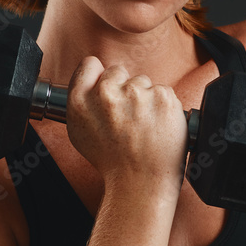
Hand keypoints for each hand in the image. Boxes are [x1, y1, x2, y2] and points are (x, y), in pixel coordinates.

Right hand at [66, 56, 187, 200]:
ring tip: (143, 127)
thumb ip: (83, 99)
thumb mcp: (81, 132)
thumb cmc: (113, 162)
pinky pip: (163, 91)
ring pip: (143, 82)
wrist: (140, 181)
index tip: (109, 91)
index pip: (90, 65)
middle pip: (119, 72)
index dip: (100, 77)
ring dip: (145, 99)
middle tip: (128, 118)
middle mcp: (106, 94)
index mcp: (81, 101)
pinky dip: (164, 107)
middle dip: (125, 89)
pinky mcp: (162, 97)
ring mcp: (136, 94)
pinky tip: (157, 127)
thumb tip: (93, 77)